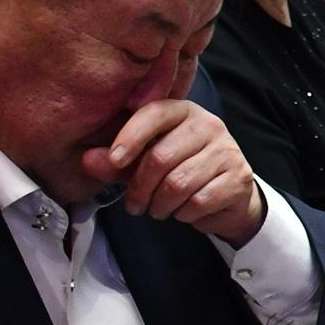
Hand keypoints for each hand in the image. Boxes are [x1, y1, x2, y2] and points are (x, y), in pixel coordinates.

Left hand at [82, 100, 268, 245]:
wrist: (227, 195)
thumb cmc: (179, 171)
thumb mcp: (142, 164)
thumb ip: (115, 162)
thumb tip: (85, 160)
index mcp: (183, 111)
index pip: (154, 113)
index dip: (130, 137)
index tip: (115, 162)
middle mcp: (209, 125)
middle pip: (161, 157)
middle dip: (140, 188)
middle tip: (135, 205)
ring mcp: (227, 150)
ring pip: (179, 183)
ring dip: (160, 205)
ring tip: (158, 209)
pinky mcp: (239, 177)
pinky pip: (199, 201)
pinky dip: (183, 214)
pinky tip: (183, 211)